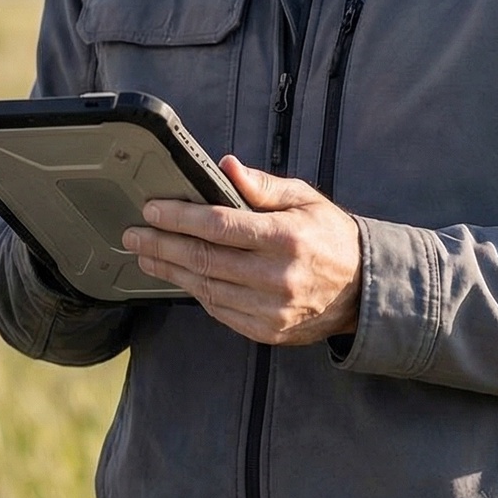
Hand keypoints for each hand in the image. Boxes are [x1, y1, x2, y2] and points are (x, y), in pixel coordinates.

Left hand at [121, 156, 361, 345]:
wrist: (364, 291)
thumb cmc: (330, 237)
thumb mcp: (305, 200)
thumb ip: (262, 186)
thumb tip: (225, 167)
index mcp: (286, 238)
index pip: (219, 225)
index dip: (180, 217)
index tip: (152, 209)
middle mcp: (278, 276)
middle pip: (204, 258)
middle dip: (161, 244)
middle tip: (133, 235)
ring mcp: (272, 308)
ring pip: (206, 287)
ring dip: (169, 271)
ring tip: (145, 256)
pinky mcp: (267, 330)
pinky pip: (219, 311)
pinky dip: (195, 292)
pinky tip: (178, 277)